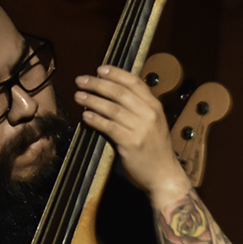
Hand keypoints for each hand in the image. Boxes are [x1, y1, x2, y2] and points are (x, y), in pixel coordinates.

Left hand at [75, 64, 191, 208]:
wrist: (164, 175)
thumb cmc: (155, 149)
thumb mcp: (153, 123)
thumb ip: (138, 108)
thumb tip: (113, 93)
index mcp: (155, 106)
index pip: (134, 82)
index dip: (116, 74)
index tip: (100, 69)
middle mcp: (149, 114)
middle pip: (119, 92)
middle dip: (98, 84)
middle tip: (81, 80)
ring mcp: (140, 128)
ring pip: (112, 108)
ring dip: (92, 100)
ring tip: (78, 96)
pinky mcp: (131, 142)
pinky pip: (109, 127)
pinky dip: (96, 119)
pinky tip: (85, 116)